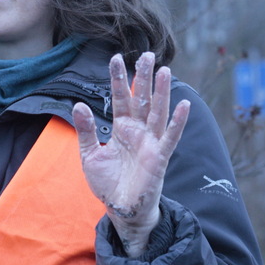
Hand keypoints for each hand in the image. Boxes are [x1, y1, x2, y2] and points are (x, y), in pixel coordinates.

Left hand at [73, 51, 189, 257]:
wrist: (121, 209)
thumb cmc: (108, 182)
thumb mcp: (90, 154)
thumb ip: (86, 130)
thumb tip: (78, 104)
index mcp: (122, 127)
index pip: (121, 98)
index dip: (119, 79)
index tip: (116, 58)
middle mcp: (138, 130)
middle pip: (142, 98)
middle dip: (144, 77)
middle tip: (147, 54)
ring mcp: (151, 142)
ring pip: (158, 111)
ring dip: (162, 92)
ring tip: (165, 70)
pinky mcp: (159, 157)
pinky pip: (170, 136)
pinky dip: (178, 122)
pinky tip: (185, 105)